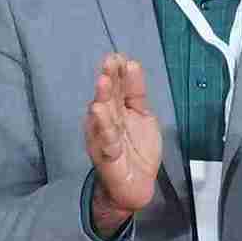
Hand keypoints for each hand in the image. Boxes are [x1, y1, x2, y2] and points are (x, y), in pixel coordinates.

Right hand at [84, 54, 161, 229]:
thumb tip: (132, 65)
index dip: (118, 72)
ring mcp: (104, 136)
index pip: (117, 87)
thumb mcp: (143, 115)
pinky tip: (98, 112)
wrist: (135, 185)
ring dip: (102, 97)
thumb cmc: (137, 151)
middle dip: (108, 79)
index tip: (119, 56)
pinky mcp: (106, 154)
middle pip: (108, 97)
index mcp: (117, 109)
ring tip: (103, 81)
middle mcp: (108, 120)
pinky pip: (104, 139)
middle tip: (109, 62)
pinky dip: (102, 125)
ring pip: (103, 115)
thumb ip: (136, 93)